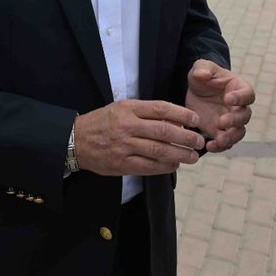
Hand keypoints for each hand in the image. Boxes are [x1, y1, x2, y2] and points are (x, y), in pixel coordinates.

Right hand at [73, 99, 204, 176]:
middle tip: (199, 141)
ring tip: (193, 156)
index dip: (182, 114)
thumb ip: (145, 112)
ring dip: (179, 154)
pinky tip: (174, 165)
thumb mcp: (122, 108)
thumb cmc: (103, 122)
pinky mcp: (121, 164)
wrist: (76, 140)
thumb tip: (175, 119)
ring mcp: (123, 146)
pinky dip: (164, 167)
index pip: (161, 109)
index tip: (195, 120)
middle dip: (186, 137)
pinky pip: (148, 166)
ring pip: (158, 150)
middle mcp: (127, 126)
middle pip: (163, 131)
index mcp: (128, 108)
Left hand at [185, 60, 254, 153]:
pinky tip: (209, 146)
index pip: (247, 94)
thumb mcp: (200, 68)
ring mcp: (231, 121)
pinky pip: (226, 143)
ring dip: (231, 137)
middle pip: (245, 116)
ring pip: (239, 132)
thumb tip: (203, 74)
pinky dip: (220, 147)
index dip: (241, 97)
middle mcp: (239, 106)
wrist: (194, 93)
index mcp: (238, 88)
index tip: (228, 98)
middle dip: (235, 120)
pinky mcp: (221, 132)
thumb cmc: (203, 77)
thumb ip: (202, 68)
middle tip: (222, 121)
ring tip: (219, 140)